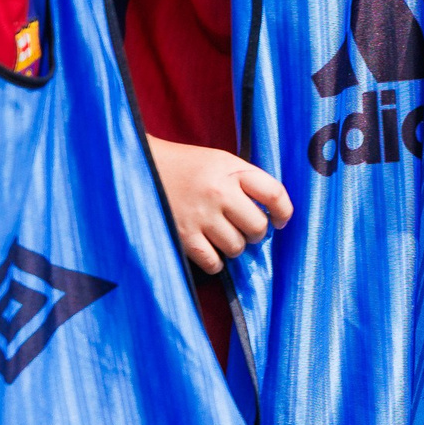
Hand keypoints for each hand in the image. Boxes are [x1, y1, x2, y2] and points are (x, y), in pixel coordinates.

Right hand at [148, 137, 292, 274]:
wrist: (139, 167)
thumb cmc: (186, 166)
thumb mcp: (220, 161)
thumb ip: (246, 182)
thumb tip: (272, 214)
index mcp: (232, 170)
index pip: (274, 194)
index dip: (284, 212)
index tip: (280, 220)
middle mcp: (219, 193)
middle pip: (258, 227)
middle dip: (256, 233)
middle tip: (245, 229)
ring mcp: (200, 216)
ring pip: (237, 247)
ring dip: (234, 246)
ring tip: (222, 235)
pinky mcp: (183, 237)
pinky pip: (214, 263)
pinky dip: (215, 262)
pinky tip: (209, 249)